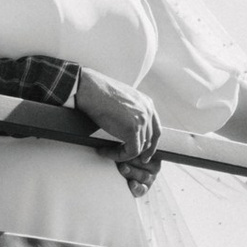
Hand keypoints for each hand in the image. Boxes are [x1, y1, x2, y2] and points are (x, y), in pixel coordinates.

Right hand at [77, 72, 162, 193]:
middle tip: (125, 158)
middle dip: (139, 152)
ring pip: (139, 148)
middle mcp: (148, 111)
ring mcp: (142, 120)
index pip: (156, 129)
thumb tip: (126, 128)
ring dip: (122, 153)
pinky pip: (131, 152)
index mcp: (147, 103)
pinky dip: (118, 156)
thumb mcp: (122, 100)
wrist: (90, 89)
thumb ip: (130, 113)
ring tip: (106, 151)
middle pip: (149, 140)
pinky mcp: (132, 129)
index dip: (151, 144)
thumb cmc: (99, 93)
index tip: (144, 155)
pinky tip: (105, 151)